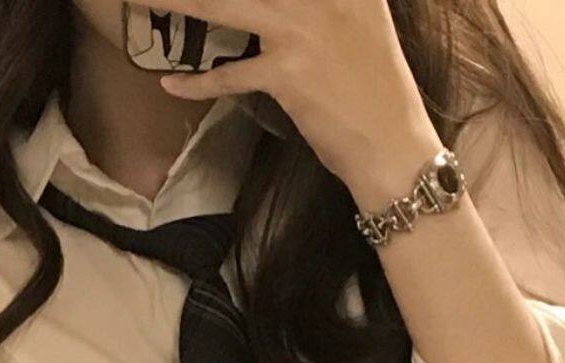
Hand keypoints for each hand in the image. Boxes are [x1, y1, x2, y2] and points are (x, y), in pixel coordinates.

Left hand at [153, 0, 439, 194]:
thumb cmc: (377, 88)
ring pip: (224, 4)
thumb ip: (329, 2)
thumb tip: (276, 6)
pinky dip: (198, 84)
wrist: (393, 146)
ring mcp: (302, 28)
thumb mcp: (361, 21)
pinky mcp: (287, 72)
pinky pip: (230, 75)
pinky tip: (171, 84)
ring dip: (176, 1)